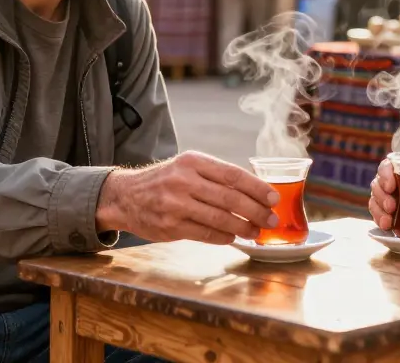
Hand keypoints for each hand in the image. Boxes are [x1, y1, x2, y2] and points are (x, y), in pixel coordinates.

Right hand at [96, 151, 279, 244]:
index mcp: (193, 161)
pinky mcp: (170, 226)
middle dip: (256, 211)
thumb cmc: (165, 181)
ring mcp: (175, 204)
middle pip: (230, 198)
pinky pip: (205, 234)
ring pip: (220, 218)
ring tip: (256, 232)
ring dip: (243, 227)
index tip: (274, 198)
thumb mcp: (188, 167)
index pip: (233, 174)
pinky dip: (224, 237)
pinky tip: (233, 237)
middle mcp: (184, 180)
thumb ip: (216, 176)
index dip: (257, 187)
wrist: (125, 196)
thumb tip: (256, 190)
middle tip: (272, 219)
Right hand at [368, 158, 399, 229]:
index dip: (384, 174)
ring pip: (377, 201)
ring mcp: (399, 199)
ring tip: (387, 223)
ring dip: (378, 212)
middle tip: (391, 207)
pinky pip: (385, 216)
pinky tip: (387, 228)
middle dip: (381, 196)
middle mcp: (399, 182)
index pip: (388, 166)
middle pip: (379, 185)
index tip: (390, 185)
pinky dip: (382, 222)